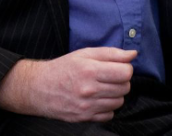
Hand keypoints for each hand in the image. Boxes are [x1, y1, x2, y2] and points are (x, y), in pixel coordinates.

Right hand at [0, 47, 136, 122]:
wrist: (38, 88)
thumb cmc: (64, 67)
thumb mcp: (86, 53)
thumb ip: (112, 53)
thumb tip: (133, 54)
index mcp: (90, 70)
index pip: (126, 73)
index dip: (126, 69)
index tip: (118, 68)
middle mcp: (89, 90)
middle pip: (124, 88)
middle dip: (121, 81)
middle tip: (110, 78)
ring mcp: (86, 106)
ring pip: (119, 102)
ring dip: (115, 95)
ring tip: (104, 88)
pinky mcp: (83, 118)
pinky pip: (109, 115)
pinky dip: (108, 108)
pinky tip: (99, 100)